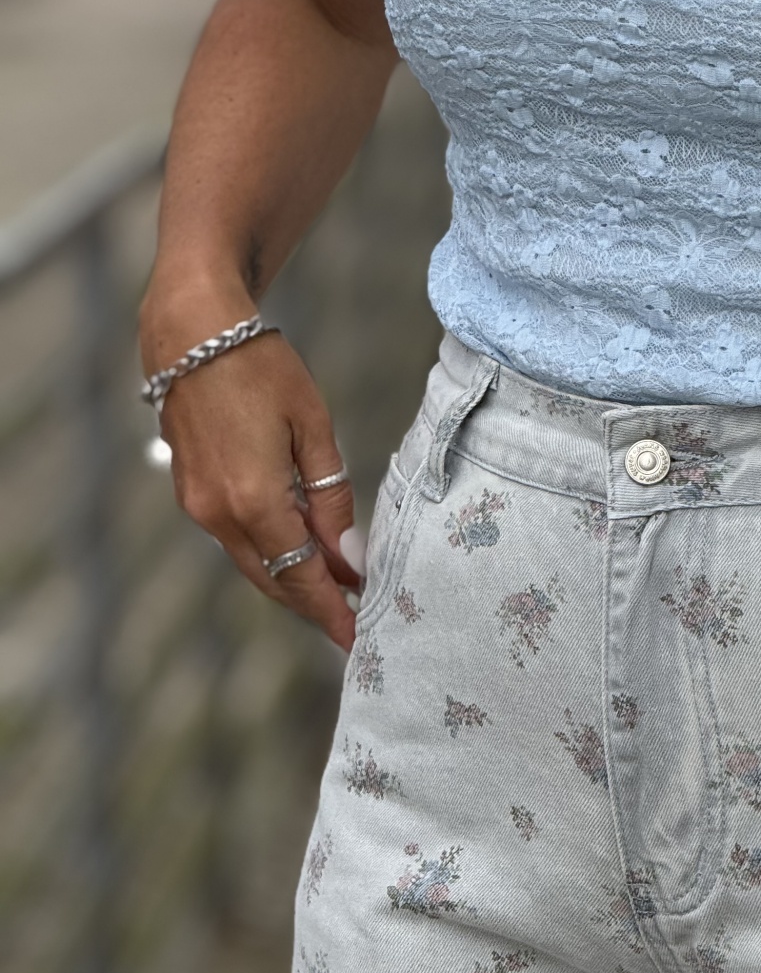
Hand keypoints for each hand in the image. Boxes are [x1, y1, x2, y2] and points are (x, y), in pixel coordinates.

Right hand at [156, 327, 362, 650]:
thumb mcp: (313, 428)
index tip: (358, 639)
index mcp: (254, 502)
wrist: (193, 334)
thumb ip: (330, 495)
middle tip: (354, 619)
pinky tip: (301, 546)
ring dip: (292, 576)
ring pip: (252, 561)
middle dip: (314, 603)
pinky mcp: (190, 492)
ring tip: (337, 584)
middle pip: (273, 579)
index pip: (301, 576)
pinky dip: (269, 551)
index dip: (331, 611)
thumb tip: (347, 552)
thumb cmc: (261, 369)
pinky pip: (236, 538)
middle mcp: (219, 515)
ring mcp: (199, 506)